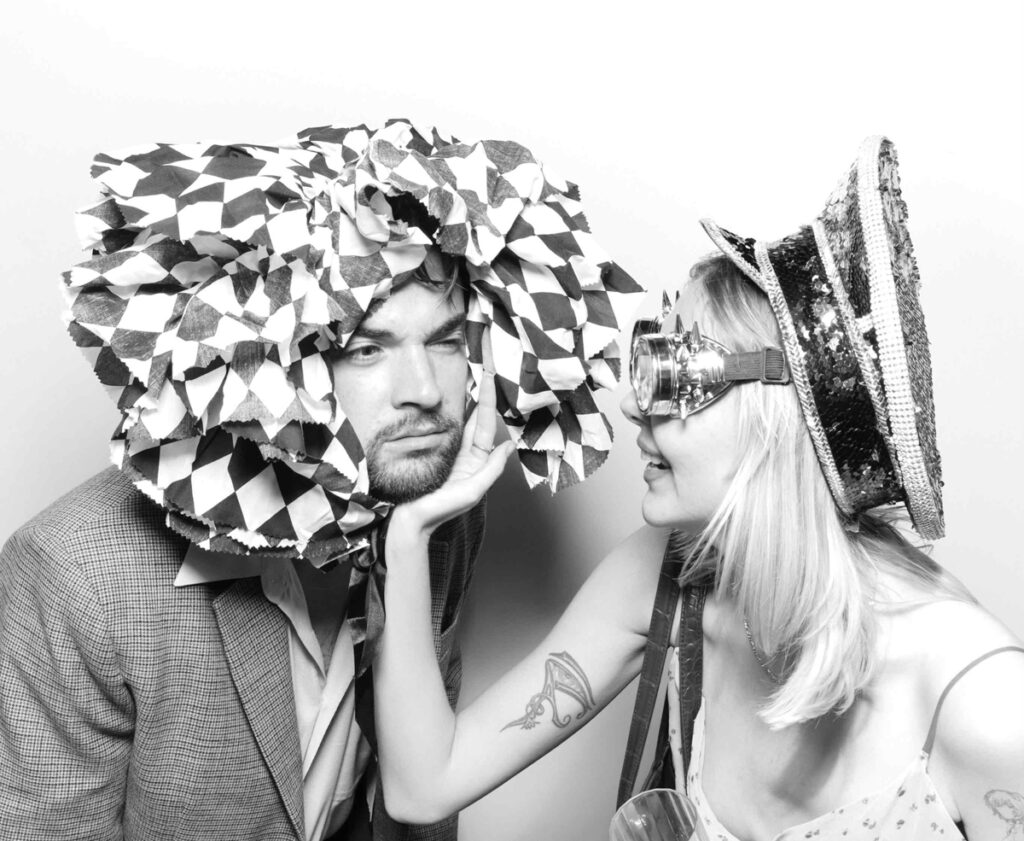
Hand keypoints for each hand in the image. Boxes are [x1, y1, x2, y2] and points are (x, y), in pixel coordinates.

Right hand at [391, 368, 513, 539]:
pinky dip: (443, 407)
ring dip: (462, 392)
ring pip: (456, 414)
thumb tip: (509, 445)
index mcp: (475, 458)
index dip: (488, 397)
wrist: (409, 522)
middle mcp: (462, 450)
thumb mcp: (473, 490)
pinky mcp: (427, 448)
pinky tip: (444, 390)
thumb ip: (491, 468)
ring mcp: (444, 447)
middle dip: (479, 388)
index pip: (485, 421)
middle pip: (473, 412)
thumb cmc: (441, 510)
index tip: (491, 372)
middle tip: (482, 359)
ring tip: (468, 367)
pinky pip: (437, 422)